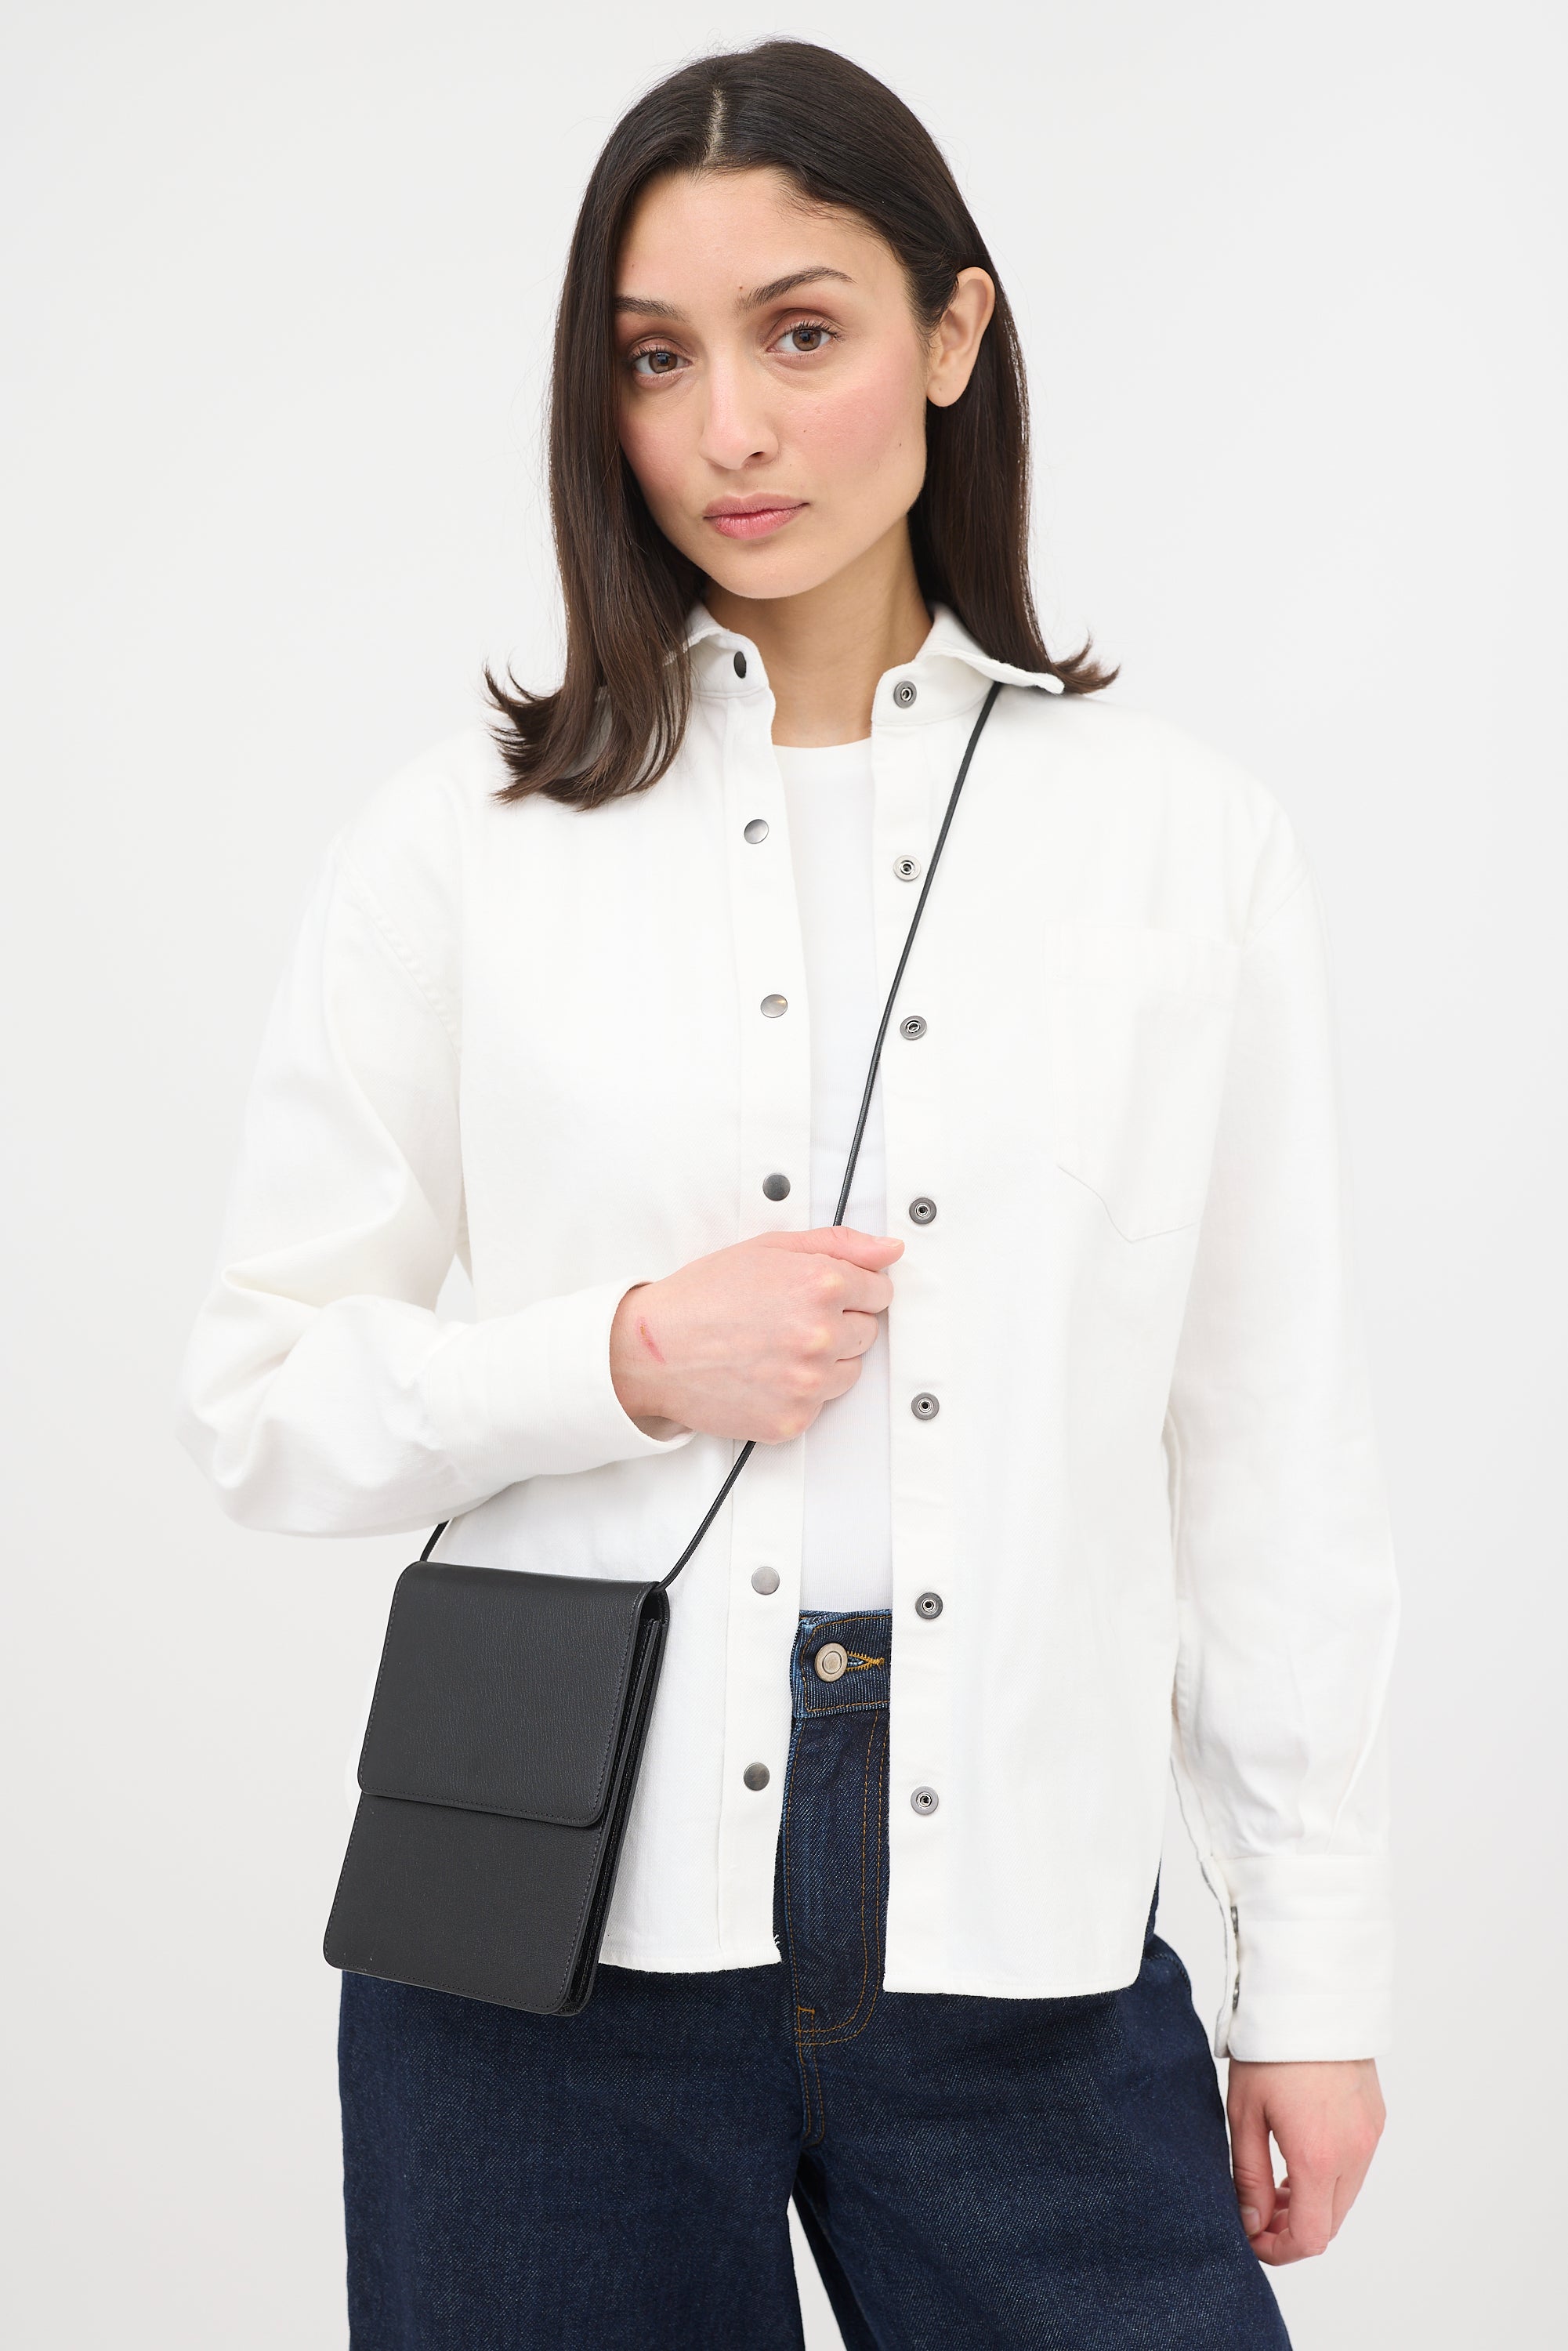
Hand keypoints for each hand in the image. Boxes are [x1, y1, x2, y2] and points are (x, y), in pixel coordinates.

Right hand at [609, 1227, 903, 1441]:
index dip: (850, 1290)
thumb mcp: (769, 1249)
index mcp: (820, 1286)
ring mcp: (809, 1382)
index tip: (821, 1294)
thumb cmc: (703, 1298)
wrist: (654, 1351)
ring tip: (775, 1346)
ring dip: (824, 1360)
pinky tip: (766, 1373)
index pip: (879, 1292)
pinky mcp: (795, 1418)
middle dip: (837, 1323)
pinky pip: (821, 1404)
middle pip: (868, 1332)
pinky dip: (800, 1391)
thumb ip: (839, 1245)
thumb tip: (888, 1251)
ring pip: (850, 1370)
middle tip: (786, 1319)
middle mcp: (820, 1336)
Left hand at [1227, 2058, 1384, 2264]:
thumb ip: (1247, 2176)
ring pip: (1344, 2198)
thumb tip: (1250, 2223)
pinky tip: (1299, 2154)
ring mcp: (1371, 2136)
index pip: (1311, 2238)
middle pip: (1330, 2223)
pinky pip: (1356, 2168)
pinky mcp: (1376, 2119)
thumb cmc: (1270, 2049)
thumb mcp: (1244, 2113)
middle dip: (1292, 2228)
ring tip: (1273, 2182)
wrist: (1310, 1996)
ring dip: (1311, 2203)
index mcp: (1318, 2157)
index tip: (1251, 2238)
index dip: (1280, 2251)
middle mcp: (1354, 2153)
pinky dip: (1329, 2177)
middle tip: (1256, 2210)